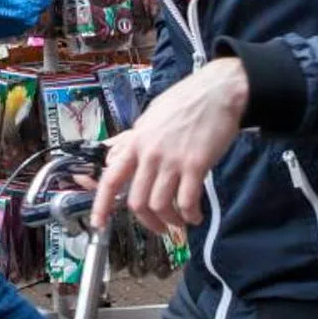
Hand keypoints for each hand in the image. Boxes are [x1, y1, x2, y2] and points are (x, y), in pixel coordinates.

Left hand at [93, 59, 248, 232]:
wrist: (219, 91)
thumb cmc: (187, 100)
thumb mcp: (153, 115)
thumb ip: (139, 138)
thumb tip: (126, 154)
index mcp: (136, 142)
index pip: (111, 178)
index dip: (102, 205)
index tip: (98, 223)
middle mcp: (149, 154)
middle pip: (137, 201)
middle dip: (148, 222)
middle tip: (160, 227)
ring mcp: (171, 160)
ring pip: (159, 205)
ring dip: (171, 221)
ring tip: (181, 222)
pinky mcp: (195, 164)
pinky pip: (187, 201)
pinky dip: (190, 214)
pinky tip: (196, 215)